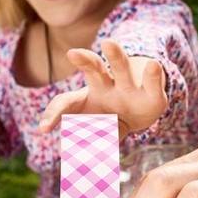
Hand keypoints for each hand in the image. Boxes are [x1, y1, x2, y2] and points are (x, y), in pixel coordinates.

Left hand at [38, 39, 166, 139]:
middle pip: (94, 69)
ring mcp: (129, 86)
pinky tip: (154, 65)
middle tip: (73, 54)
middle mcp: (105, 86)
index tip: (43, 129)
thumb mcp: (95, 135)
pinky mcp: (151, 93)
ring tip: (109, 44)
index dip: (53, 114)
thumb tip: (65, 154)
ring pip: (121, 67)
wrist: (140, 113)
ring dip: (116, 56)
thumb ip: (85, 143)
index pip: (66, 102)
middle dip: (84, 61)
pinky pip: (152, 82)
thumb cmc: (111, 122)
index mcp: (86, 99)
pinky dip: (153, 75)